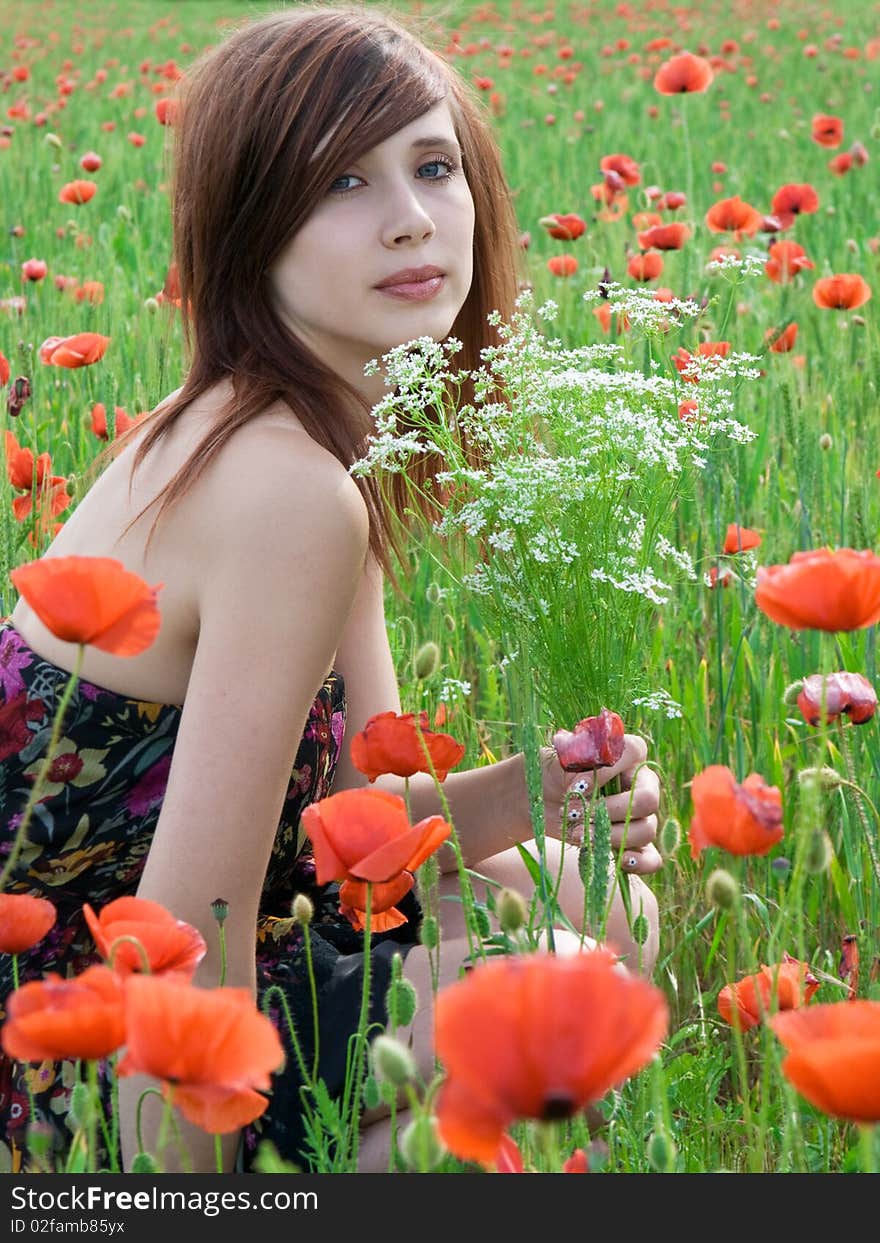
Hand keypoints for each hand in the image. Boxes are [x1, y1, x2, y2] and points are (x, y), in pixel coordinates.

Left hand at [541, 735, 662, 876]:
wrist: (541, 798)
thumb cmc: (553, 771)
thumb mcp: (558, 756)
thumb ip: (576, 752)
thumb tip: (588, 764)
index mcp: (628, 753)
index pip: (635, 753)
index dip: (606, 772)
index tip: (575, 787)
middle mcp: (642, 783)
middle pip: (648, 800)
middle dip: (609, 811)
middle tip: (575, 813)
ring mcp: (640, 815)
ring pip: (646, 830)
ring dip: (610, 836)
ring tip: (577, 834)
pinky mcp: (633, 843)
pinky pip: (652, 858)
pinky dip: (639, 862)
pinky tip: (618, 860)